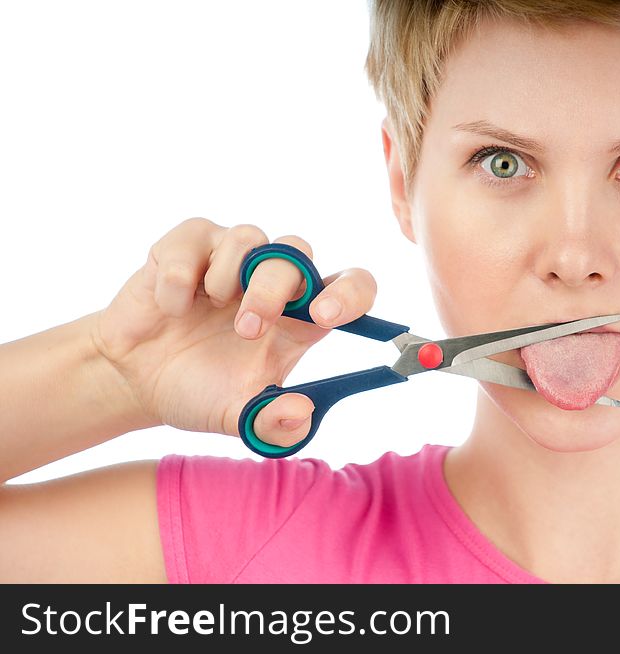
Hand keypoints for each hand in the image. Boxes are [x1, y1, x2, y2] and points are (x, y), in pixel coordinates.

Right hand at [90, 218, 377, 446]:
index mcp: (299, 318)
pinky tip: (171, 308)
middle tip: (247, 330)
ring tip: (205, 310)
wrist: (134, 380)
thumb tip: (301, 413)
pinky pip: (195, 237)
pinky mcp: (188, 245)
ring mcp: (230, 257)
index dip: (351, 292)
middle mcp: (272, 281)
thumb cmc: (198, 390)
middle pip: (298, 252)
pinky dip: (179, 276)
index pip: (350, 285)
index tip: (327, 315)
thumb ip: (272, 424)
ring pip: (249, 236)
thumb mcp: (237, 418)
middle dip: (274, 290)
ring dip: (226, 277)